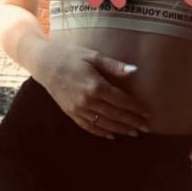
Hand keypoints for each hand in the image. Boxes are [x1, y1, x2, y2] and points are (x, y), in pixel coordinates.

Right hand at [34, 41, 149, 138]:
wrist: (44, 63)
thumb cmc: (70, 55)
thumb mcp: (93, 56)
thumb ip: (114, 66)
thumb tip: (134, 71)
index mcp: (96, 85)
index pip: (121, 100)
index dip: (135, 108)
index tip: (147, 113)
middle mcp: (88, 100)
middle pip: (115, 114)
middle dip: (132, 121)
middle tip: (146, 127)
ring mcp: (78, 109)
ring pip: (104, 123)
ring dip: (120, 129)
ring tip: (134, 133)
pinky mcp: (70, 113)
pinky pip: (88, 126)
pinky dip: (101, 132)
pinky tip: (112, 135)